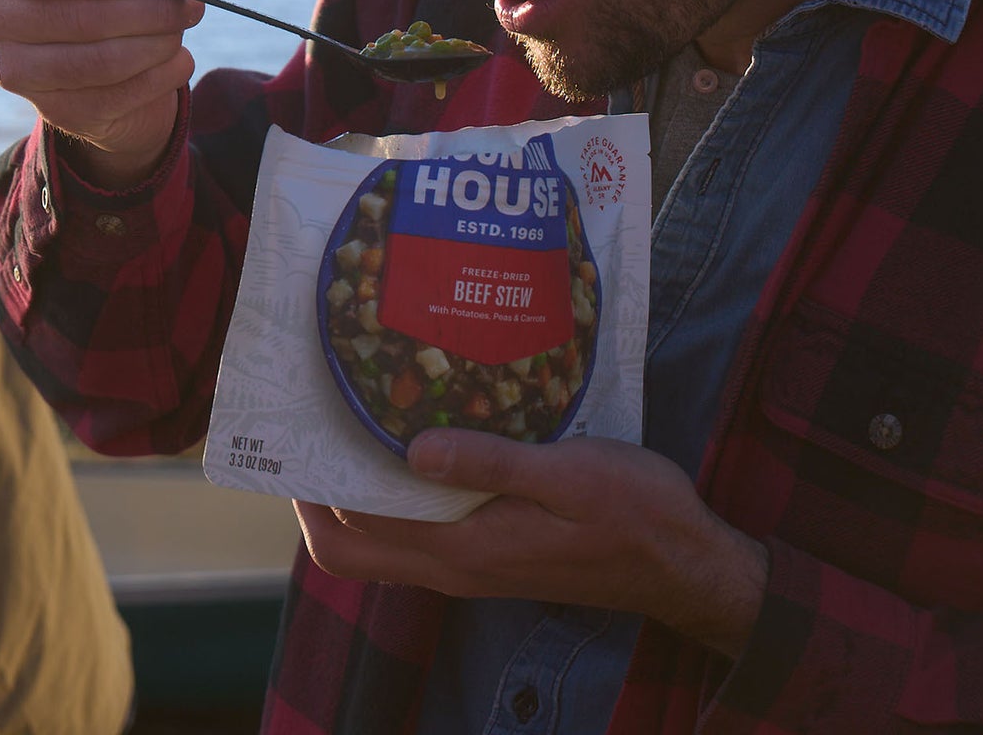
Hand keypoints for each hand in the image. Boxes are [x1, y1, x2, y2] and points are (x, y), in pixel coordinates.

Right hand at [0, 0, 204, 186]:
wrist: (125, 42)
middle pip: (68, 19)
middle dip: (141, 12)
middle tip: (188, 6)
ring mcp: (15, 71)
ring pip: (93, 63)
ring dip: (155, 45)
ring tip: (182, 29)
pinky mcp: (52, 110)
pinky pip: (113, 97)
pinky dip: (159, 77)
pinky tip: (178, 60)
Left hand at [294, 432, 768, 659]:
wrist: (684, 562)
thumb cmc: (634, 511)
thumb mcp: (568, 474)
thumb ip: (491, 462)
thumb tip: (410, 448)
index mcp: (464, 549)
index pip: (354, 537)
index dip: (313, 492)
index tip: (297, 431)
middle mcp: (455, 566)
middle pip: (352, 551)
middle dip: (319, 496)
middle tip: (315, 423)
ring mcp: (473, 564)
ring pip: (385, 540)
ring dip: (360, 490)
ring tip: (359, 417)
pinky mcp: (494, 551)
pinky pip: (422, 530)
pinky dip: (403, 492)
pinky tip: (422, 437)